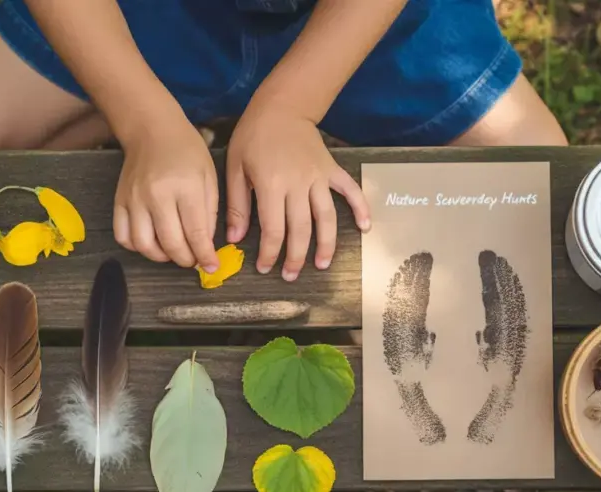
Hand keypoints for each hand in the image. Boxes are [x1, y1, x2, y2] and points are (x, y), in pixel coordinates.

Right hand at [113, 114, 219, 271]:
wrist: (152, 130)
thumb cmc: (186, 152)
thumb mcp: (209, 177)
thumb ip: (209, 213)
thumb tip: (206, 246)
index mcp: (185, 187)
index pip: (196, 233)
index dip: (205, 256)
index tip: (211, 266)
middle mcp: (157, 195)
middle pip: (170, 244)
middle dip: (186, 260)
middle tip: (194, 260)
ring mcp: (134, 199)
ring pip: (144, 245)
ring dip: (161, 257)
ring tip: (173, 252)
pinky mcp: (119, 201)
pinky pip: (123, 236)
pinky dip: (137, 247)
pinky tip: (151, 241)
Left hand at [226, 106, 370, 279]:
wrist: (281, 106)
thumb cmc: (252, 136)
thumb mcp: (235, 168)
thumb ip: (237, 205)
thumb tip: (236, 239)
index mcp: (271, 184)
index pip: (274, 229)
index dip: (270, 253)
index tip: (265, 268)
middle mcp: (298, 183)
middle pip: (301, 229)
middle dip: (296, 257)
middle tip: (290, 276)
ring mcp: (319, 177)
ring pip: (326, 217)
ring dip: (326, 244)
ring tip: (322, 265)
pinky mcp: (331, 170)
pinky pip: (350, 190)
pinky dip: (361, 208)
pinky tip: (365, 227)